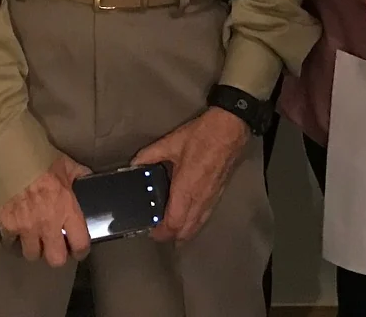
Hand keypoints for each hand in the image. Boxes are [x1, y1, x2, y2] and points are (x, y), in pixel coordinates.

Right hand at [0, 154, 90, 265]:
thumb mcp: (67, 165)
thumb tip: (89, 180)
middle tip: (55, 245)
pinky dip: (14, 239)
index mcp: (67, 209)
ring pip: (32, 255)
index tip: (78, 249)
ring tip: (35, 238)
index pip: (80, 243)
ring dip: (34, 248)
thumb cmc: (41, 158)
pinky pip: (11, 243)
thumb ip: (79, 176)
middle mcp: (48, 223)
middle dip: (57, 255)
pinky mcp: (6, 225)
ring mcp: (26, 227)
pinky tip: (16, 230)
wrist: (9, 153)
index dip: (81, 250)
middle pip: (55, 259)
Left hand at [132, 107, 250, 242]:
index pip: (173, 223)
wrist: (230, 129)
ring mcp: (211, 199)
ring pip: (197, 227)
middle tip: (158, 232)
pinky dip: (195, 224)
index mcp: (185, 189)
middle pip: (185, 231)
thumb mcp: (171, 142)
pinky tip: (189, 219)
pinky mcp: (218, 194)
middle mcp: (199, 199)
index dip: (161, 233)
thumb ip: (150, 155)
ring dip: (184, 233)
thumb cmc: (201, 136)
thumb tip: (134, 164)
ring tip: (172, 229)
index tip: (150, 231)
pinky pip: (205, 217)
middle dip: (171, 236)